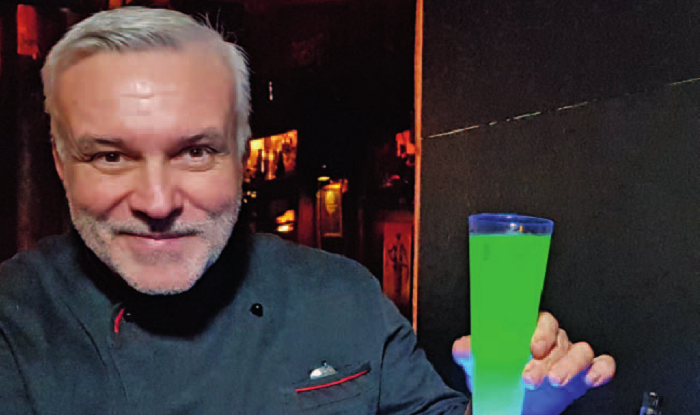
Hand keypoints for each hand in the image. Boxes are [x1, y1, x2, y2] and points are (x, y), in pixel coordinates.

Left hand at [452, 312, 615, 414]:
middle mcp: (554, 339)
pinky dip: (601, 369)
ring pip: (581, 352)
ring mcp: (570, 355)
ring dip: (570, 367)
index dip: (540, 332)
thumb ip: (471, 353)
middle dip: (546, 360)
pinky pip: (602, 364)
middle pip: (558, 341)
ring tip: (555, 382)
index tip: (532, 347)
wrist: (511, 400)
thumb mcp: (482, 363)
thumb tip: (460, 349)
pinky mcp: (584, 374)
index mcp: (532, 329)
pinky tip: (592, 378)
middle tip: (530, 378)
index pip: (542, 321)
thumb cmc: (500, 373)